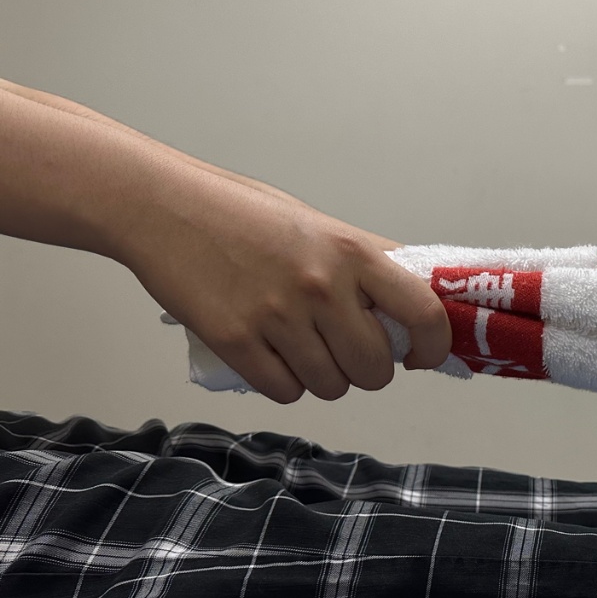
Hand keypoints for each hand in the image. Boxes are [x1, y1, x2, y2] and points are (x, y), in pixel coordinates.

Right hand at [122, 169, 449, 402]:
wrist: (162, 206)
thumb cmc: (243, 214)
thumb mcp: (319, 226)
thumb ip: (367, 264)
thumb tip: (419, 299)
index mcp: (351, 252)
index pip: (423, 313)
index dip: (434, 347)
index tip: (422, 356)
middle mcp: (321, 285)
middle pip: (375, 369)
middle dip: (366, 370)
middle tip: (347, 351)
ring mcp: (278, 316)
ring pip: (331, 387)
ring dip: (323, 378)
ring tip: (301, 346)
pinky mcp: (236, 341)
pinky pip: (285, 392)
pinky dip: (283, 383)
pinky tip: (271, 355)